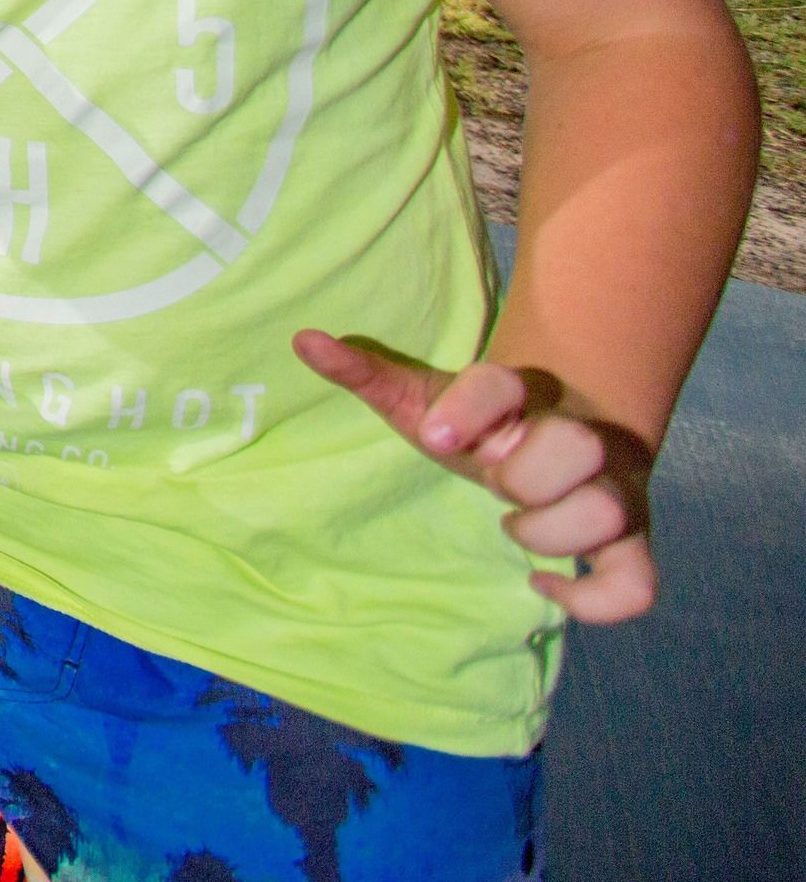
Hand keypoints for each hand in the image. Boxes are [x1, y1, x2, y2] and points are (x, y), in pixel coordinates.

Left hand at [296, 332, 660, 622]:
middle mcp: (579, 439)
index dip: (471, 408)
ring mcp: (613, 491)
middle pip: (576, 446)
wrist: (554, 438)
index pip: (503, 384)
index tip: (436, 436)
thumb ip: (366, 372)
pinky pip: (637, 586)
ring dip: (552, 530)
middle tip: (495, 482)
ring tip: (515, 522)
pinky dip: (593, 601)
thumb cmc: (477, 426)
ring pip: (609, 512)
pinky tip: (541, 586)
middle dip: (522, 475)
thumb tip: (303, 340)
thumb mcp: (420, 400)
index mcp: (522, 395)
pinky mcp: (629, 543)